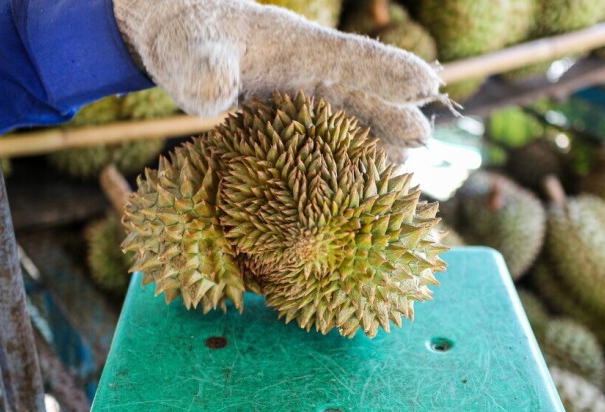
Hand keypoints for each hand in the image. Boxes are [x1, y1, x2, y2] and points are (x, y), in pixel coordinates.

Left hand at [112, 0, 442, 153]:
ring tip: (401, 172)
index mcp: (293, 45)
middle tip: (423, 141)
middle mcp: (306, 71)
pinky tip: (358, 181)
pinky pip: (325, 137)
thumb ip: (203, 67)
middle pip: (359, 94)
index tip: (425, 84)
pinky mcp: (289, 118)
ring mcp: (300, 95)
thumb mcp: (188, 49)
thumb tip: (216, 94)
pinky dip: (344, 157)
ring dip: (375, 143)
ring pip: (349, 118)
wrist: (179, 40)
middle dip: (392, 116)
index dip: (385, 71)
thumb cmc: (185, 38)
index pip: (348, 57)